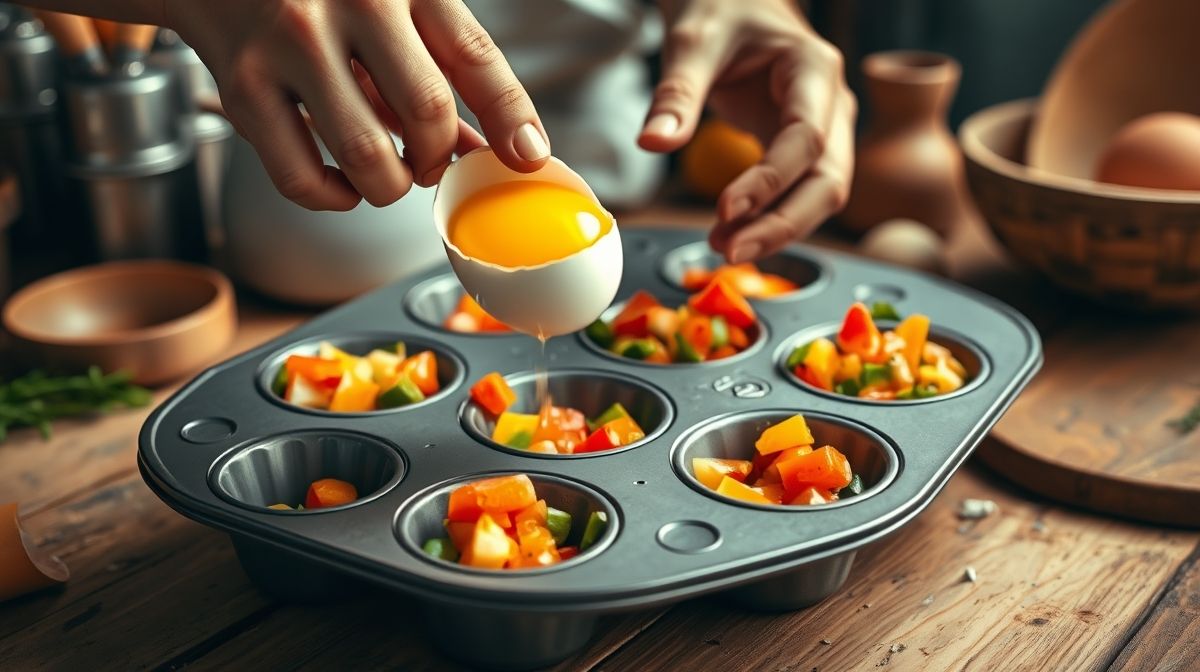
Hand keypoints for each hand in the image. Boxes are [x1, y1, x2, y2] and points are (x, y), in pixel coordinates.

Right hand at [165, 0, 548, 210]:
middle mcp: (353, 2)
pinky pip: (303, 178)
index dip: (511, 116)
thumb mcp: (393, 11)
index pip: (475, 57)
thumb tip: (495, 148)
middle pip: (427, 115)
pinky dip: (333, 198)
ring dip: (388, 187)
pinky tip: (338, 182)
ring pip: (369, 158)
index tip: (527, 157)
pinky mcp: (244, 86)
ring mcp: (293, 43)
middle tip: (427, 165)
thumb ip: (441, 71)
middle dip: (437, 160)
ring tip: (385, 174)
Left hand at [640, 0, 855, 261]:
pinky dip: (768, 218)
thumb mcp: (691, 42)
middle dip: (783, 224)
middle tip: (731, 251)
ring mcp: (823, 129)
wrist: (731, 0)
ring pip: (820, 195)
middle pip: (829, 181)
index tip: (727, 209)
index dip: (770, 182)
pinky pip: (797, 193)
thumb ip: (676, 95)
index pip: (807, 141)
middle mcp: (829, 104)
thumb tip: (653, 143)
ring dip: (776, 229)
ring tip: (723, 247)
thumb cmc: (719, 8)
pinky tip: (731, 234)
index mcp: (814, 70)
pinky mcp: (800, 147)